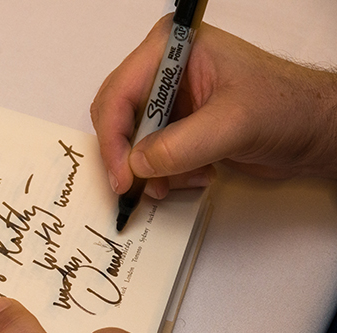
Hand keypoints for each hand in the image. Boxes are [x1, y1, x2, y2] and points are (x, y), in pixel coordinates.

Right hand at [91, 15, 336, 198]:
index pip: (120, 93)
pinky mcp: (178, 126)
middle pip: (118, 117)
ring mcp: (171, 100)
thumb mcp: (233, 124)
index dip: (115, 138)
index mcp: (172, 49)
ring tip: (184, 181)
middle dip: (129, 156)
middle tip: (139, 186)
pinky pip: (151, 155)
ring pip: (132, 142)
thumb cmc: (288, 107)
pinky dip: (166, 174)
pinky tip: (199, 175)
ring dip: (152, 170)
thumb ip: (181, 145)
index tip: (123, 176)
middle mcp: (165, 70)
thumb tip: (137, 165)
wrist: (316, 130)